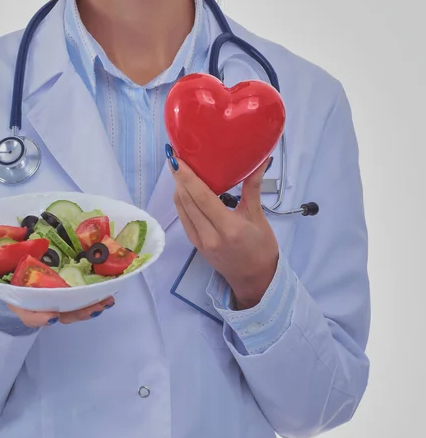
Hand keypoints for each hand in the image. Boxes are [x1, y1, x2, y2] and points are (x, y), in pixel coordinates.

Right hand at [0, 273, 114, 326]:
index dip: (39, 318)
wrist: (1, 271)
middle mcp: (38, 303)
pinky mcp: (64, 289)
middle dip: (77, 313)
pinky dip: (94, 296)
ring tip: (107, 301)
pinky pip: (80, 297)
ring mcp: (52, 298)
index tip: (52, 317)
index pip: (28, 314)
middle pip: (59, 314)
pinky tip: (108, 292)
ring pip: (73, 308)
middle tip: (94, 308)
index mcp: (17, 301)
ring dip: (91, 306)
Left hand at [170, 155, 278, 309]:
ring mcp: (200, 241)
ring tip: (177, 170)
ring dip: (178, 189)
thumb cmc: (262, 248)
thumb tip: (259, 161)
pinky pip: (184, 218)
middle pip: (187, 201)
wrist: (255, 279)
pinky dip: (181, 202)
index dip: (187, 177)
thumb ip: (253, 188)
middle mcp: (210, 235)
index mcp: (229, 228)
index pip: (202, 197)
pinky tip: (183, 190)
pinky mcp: (195, 245)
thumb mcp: (259, 217)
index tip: (177, 160)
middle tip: (175, 158)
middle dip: (179, 179)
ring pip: (182, 209)